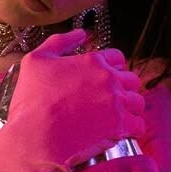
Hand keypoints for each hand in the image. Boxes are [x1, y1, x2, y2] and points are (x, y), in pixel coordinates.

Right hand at [5, 28, 146, 171]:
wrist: (35, 136)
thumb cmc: (31, 101)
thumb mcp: (35, 60)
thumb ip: (60, 42)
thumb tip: (82, 34)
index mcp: (92, 61)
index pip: (118, 58)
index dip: (113, 68)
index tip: (106, 81)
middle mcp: (108, 78)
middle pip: (131, 79)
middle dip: (124, 89)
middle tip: (112, 101)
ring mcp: (116, 102)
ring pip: (138, 102)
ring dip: (130, 109)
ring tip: (118, 118)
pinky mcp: (119, 125)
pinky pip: (138, 125)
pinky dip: (133, 129)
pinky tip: (123, 132)